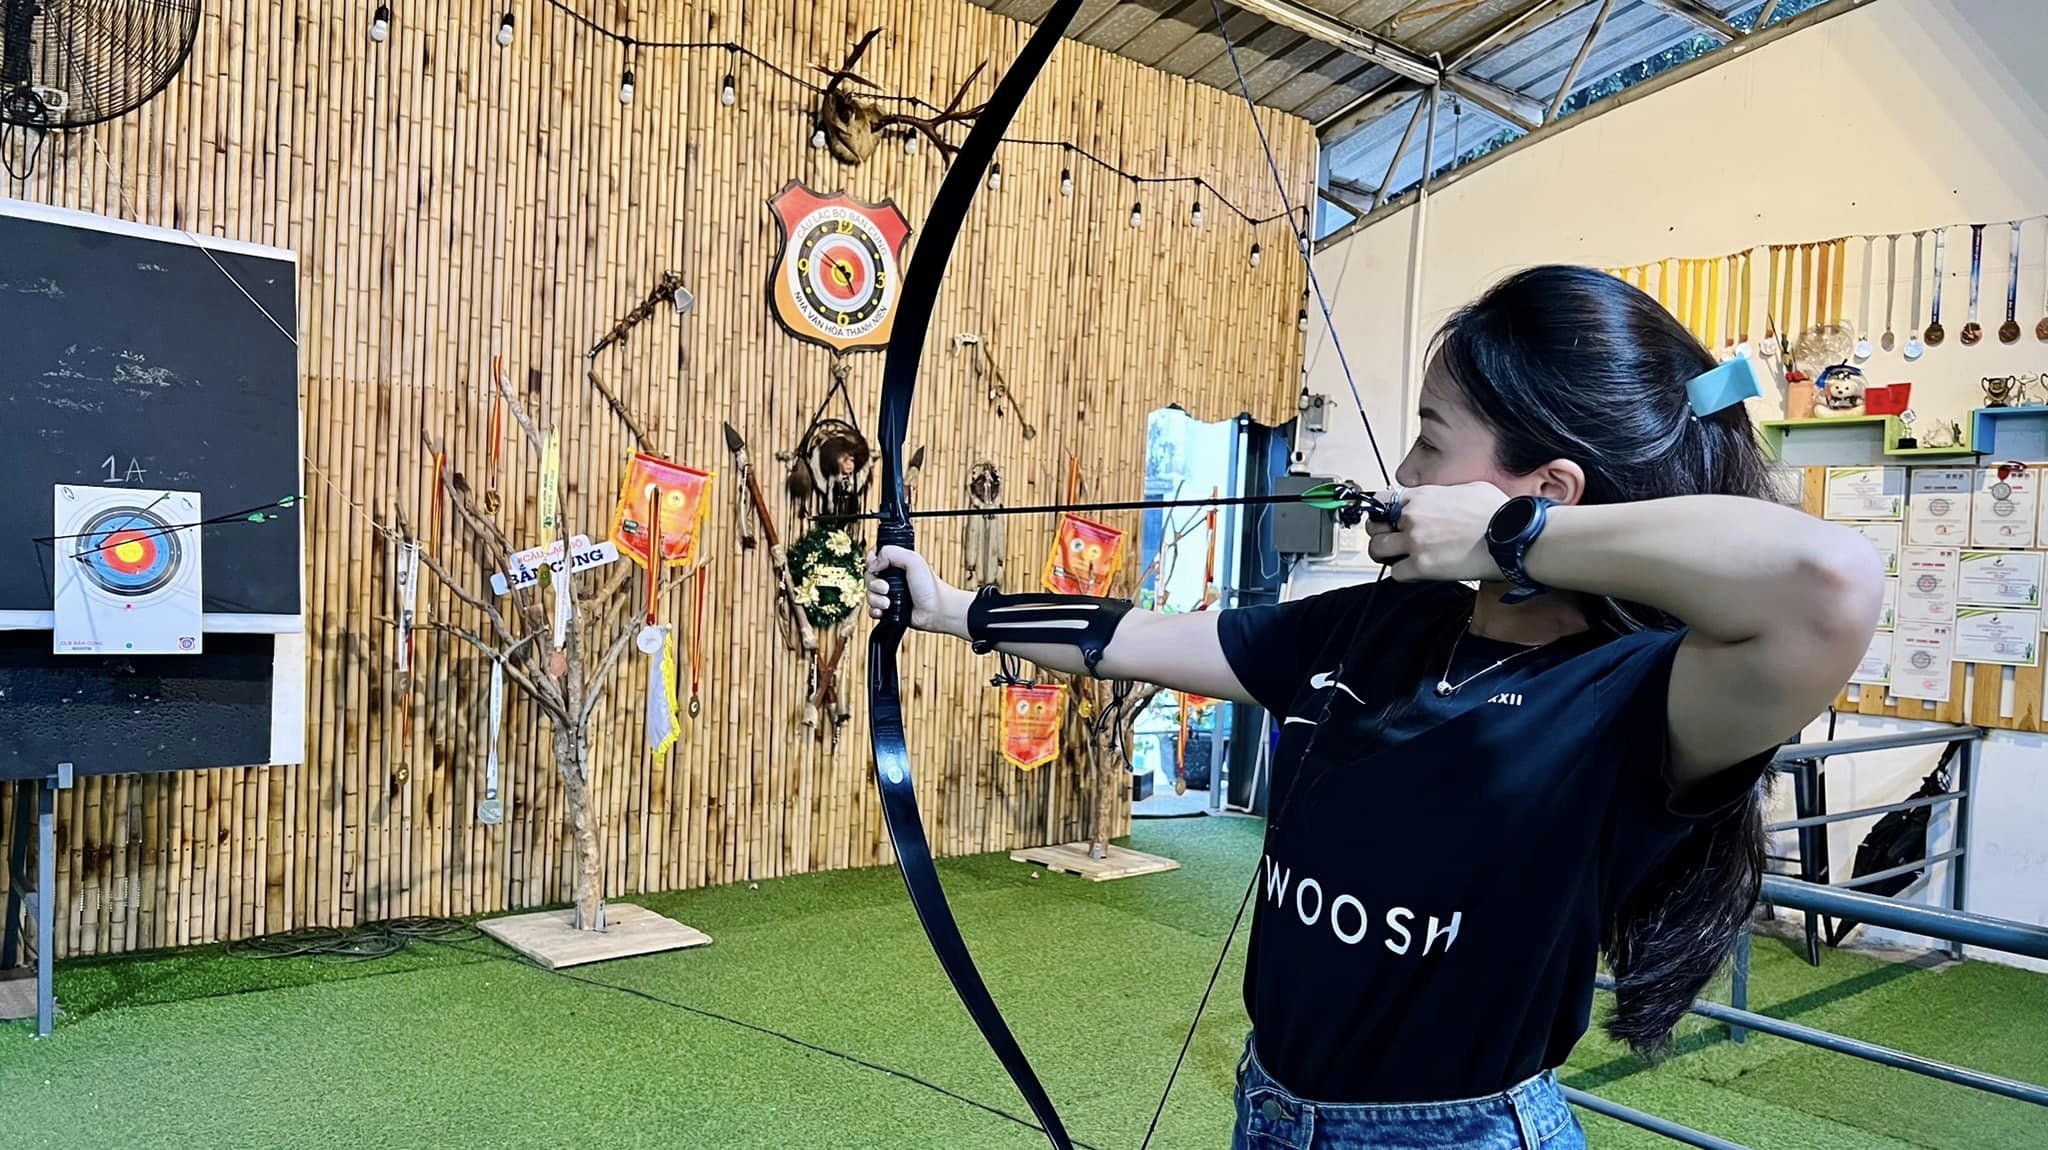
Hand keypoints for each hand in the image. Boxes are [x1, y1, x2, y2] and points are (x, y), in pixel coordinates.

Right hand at [866, 546, 960, 633]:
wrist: (936, 610)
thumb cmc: (929, 586)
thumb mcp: (913, 560)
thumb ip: (891, 552)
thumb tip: (873, 563)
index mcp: (895, 564)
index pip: (873, 558)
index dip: (871, 562)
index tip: (877, 567)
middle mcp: (890, 578)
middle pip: (868, 578)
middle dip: (874, 584)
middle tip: (886, 589)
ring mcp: (888, 595)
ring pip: (869, 595)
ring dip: (876, 599)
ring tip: (888, 604)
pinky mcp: (888, 610)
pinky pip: (872, 610)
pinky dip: (875, 611)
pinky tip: (883, 612)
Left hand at [1365, 482, 1511, 581]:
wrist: (1512, 536)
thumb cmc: (1499, 513)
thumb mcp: (1469, 488)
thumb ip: (1444, 494)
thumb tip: (1443, 499)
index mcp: (1422, 496)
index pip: (1382, 500)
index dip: (1382, 512)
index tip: (1387, 520)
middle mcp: (1413, 517)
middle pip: (1374, 527)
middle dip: (1380, 534)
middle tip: (1391, 541)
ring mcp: (1415, 541)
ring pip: (1378, 550)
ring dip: (1387, 555)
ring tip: (1400, 558)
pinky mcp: (1422, 566)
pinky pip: (1396, 573)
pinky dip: (1404, 573)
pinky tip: (1417, 571)